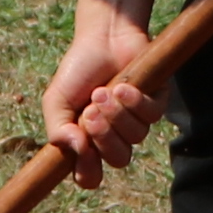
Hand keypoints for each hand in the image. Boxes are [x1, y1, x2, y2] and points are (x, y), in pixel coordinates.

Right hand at [40, 0, 166, 183]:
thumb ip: (57, 128)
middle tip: (90, 112)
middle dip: (104, 137)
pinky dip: (135, 102)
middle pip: (119, 159)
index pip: (91, 176)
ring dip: (117, 115)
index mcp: (89, 141)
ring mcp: (136, 120)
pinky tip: (123, 87)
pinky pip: (152, 115)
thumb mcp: (56, 100)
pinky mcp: (156, 102)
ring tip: (103, 92)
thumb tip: (75, 150)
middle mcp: (115, 136)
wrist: (102, 37)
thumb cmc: (79, 70)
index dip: (88, 172)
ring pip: (136, 137)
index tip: (82, 152)